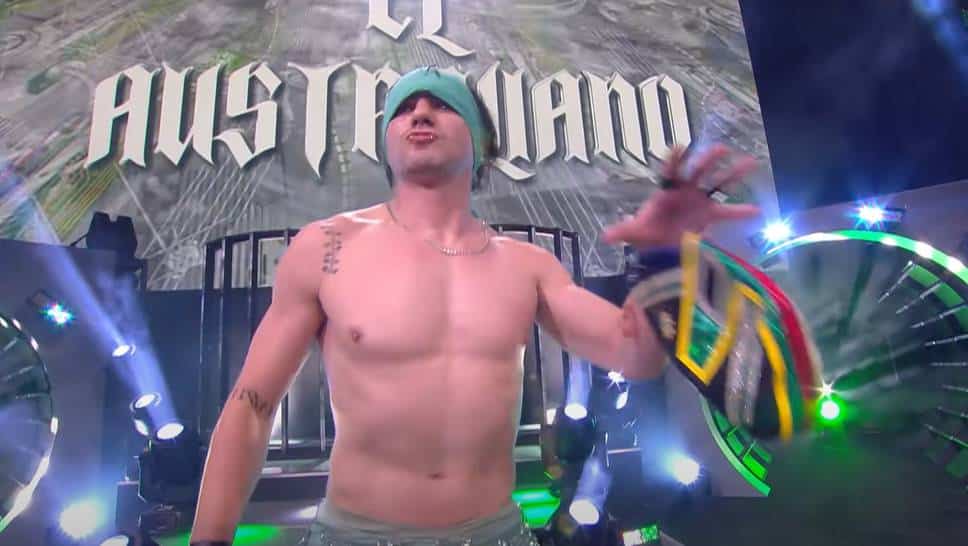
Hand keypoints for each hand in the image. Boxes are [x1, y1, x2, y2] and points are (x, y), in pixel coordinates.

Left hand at [602, 144, 760, 248]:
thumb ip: (623, 232)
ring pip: (719, 183)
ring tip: (751, 161)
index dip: (673, 160)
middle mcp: (686, 190)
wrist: (660, 247)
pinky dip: (742, 212)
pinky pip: (728, 213)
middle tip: (721, 149)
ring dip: (733, 173)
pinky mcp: (709, 215)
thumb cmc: (648, 233)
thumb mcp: (635, 232)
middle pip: (698, 171)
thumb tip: (606, 237)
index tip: (678, 146)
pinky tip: (758, 211)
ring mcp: (700, 201)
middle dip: (708, 161)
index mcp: (667, 189)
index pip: (670, 171)